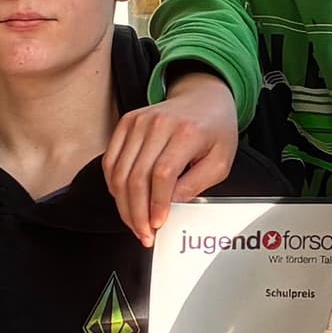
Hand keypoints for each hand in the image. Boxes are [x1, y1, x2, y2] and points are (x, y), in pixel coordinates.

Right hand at [104, 73, 248, 242]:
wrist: (203, 98)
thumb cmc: (215, 131)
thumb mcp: (220, 161)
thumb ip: (196, 184)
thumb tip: (170, 205)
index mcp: (186, 132)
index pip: (163, 174)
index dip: (156, 203)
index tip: (158, 224)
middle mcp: (158, 123)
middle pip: (136, 176)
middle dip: (137, 212)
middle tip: (144, 234)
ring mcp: (138, 121)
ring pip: (119, 172)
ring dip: (123, 204)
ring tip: (134, 223)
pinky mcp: (126, 123)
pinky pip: (111, 160)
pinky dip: (114, 185)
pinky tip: (124, 201)